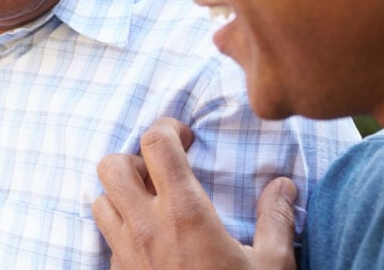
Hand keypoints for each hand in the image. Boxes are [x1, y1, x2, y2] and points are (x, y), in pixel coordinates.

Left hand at [93, 117, 297, 269]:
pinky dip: (120, 227)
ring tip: (152, 201)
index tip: (186, 138)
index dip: (167, 128)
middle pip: (110, 165)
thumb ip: (276, 220)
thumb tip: (284, 186)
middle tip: (163, 171)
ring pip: (99, 200)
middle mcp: (146, 228)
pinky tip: (150, 238)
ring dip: (120, 192)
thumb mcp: (273, 267)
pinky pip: (106, 238)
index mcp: (184, 213)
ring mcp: (127, 254)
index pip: (155, 143)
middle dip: (134, 158)